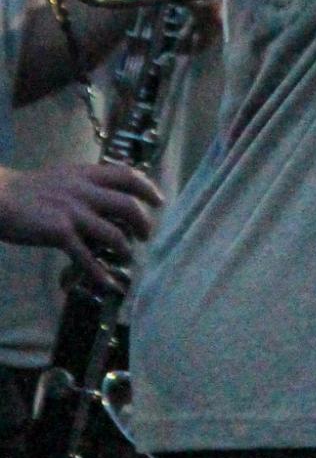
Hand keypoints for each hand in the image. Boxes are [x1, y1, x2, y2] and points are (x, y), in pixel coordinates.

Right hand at [0, 162, 162, 286]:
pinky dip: (99, 272)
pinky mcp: (60, 233)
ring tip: (128, 256)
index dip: (147, 187)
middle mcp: (85, 191)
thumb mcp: (64, 176)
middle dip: (142, 222)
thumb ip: (86, 183)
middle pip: (127, 205)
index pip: (127, 176)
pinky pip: (86, 256)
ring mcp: (73, 212)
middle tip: (146, 234)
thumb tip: (107, 194)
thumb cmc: (30, 190)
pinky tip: (107, 283)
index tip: (159, 200)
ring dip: (125, 248)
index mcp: (86, 174)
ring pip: (112, 232)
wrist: (1, 198)